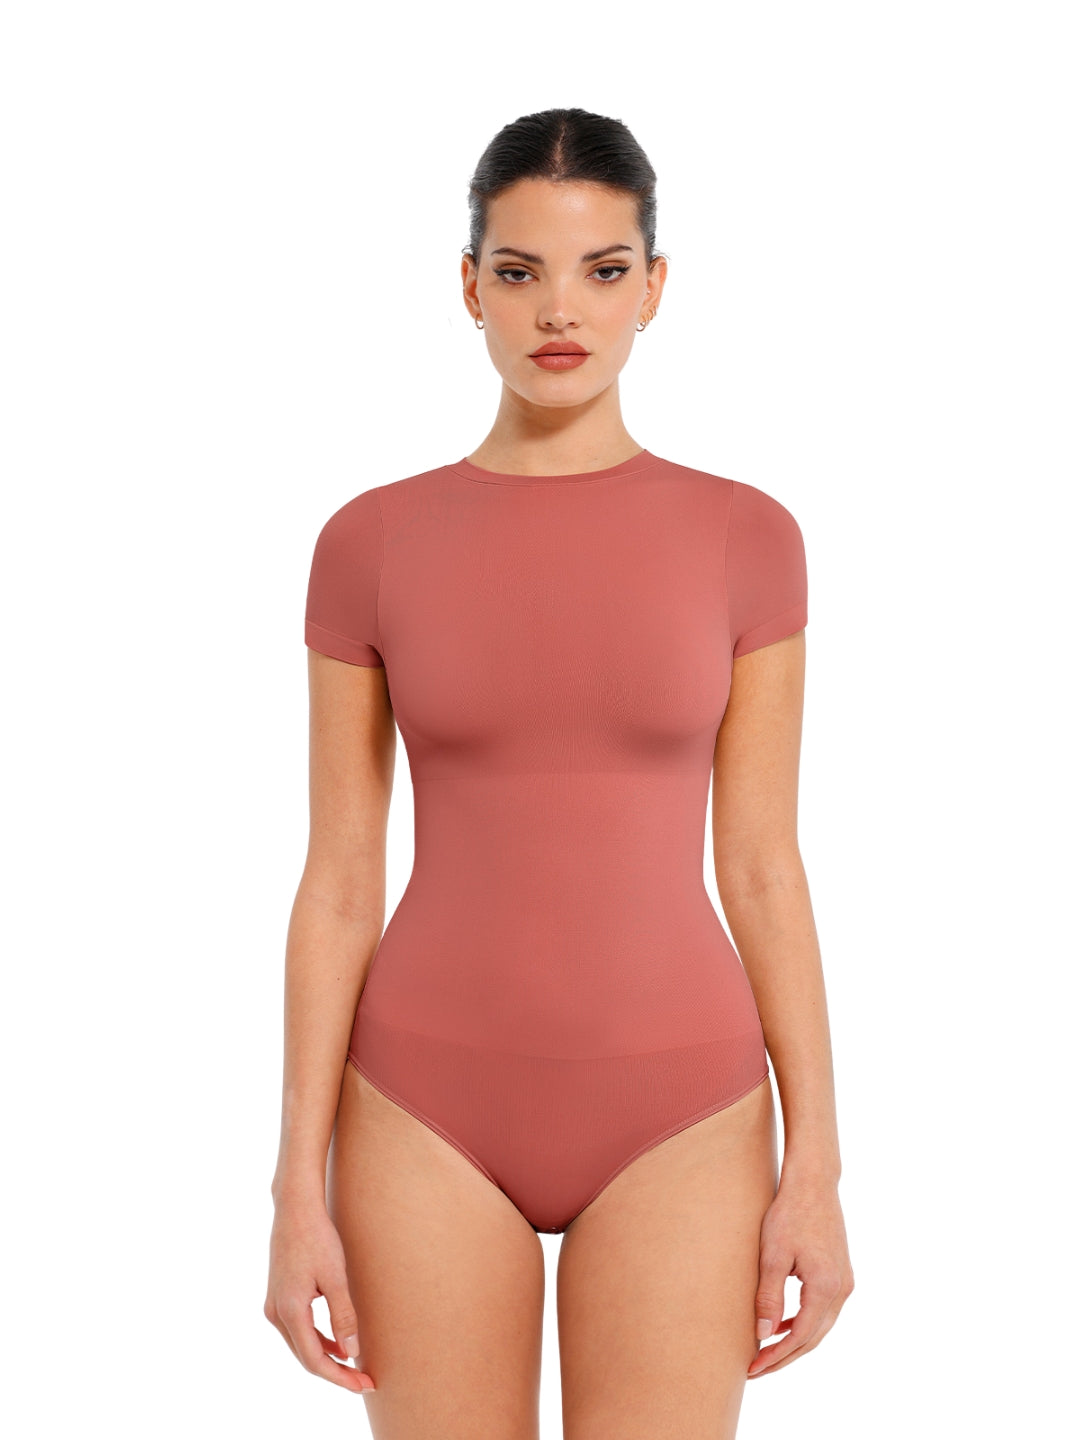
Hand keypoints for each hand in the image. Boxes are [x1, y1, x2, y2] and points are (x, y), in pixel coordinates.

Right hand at [264, 1202, 374, 1393]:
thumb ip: (343, 1315)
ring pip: (300, 1345)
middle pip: (306, 1357)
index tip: (363, 1385)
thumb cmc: (318, 1238)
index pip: (314, 1359)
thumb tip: (351, 1353)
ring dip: (326, 1357)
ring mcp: (273, 1305)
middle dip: (335, 1372)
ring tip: (354, 1367)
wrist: (295, 1208)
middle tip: (365, 1382)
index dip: (339, 1377)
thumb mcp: (335, 1277)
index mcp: (289, 1310)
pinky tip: (338, 1343)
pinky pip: (298, 1330)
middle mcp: (276, 1313)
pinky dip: (317, 1340)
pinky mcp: (278, 1297)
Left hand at [748, 1181, 853, 1377]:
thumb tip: (763, 1335)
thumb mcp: (772, 1254)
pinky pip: (823, 1310)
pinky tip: (783, 1324)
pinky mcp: (841, 1273)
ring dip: (795, 1342)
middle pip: (814, 1338)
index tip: (753, 1368)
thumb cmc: (789, 1213)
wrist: (814, 1183)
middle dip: (785, 1356)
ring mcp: (845, 1281)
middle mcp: (841, 1289)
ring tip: (766, 1352)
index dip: (777, 1356)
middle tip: (757, 1369)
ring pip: (821, 1326)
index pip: (801, 1336)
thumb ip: (769, 1296)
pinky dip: (804, 1322)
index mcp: (826, 1287)